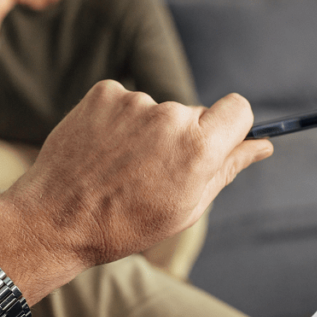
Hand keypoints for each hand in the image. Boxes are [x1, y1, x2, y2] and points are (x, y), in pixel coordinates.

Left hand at [0, 81, 273, 304]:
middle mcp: (170, 116)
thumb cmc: (124, 224)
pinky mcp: (103, 93)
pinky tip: (100, 151)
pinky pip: (124, 102)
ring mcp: (134, 101)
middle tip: (150, 173)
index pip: (238, 108)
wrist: (54, 219)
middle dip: (181, 136)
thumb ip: (227, 168)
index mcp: (199, 148)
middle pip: (193, 113)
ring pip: (156, 110)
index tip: (215, 141)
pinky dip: (116, 122)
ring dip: (144, 132)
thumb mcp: (186, 208)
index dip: (229, 126)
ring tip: (117, 168)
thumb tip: (263, 145)